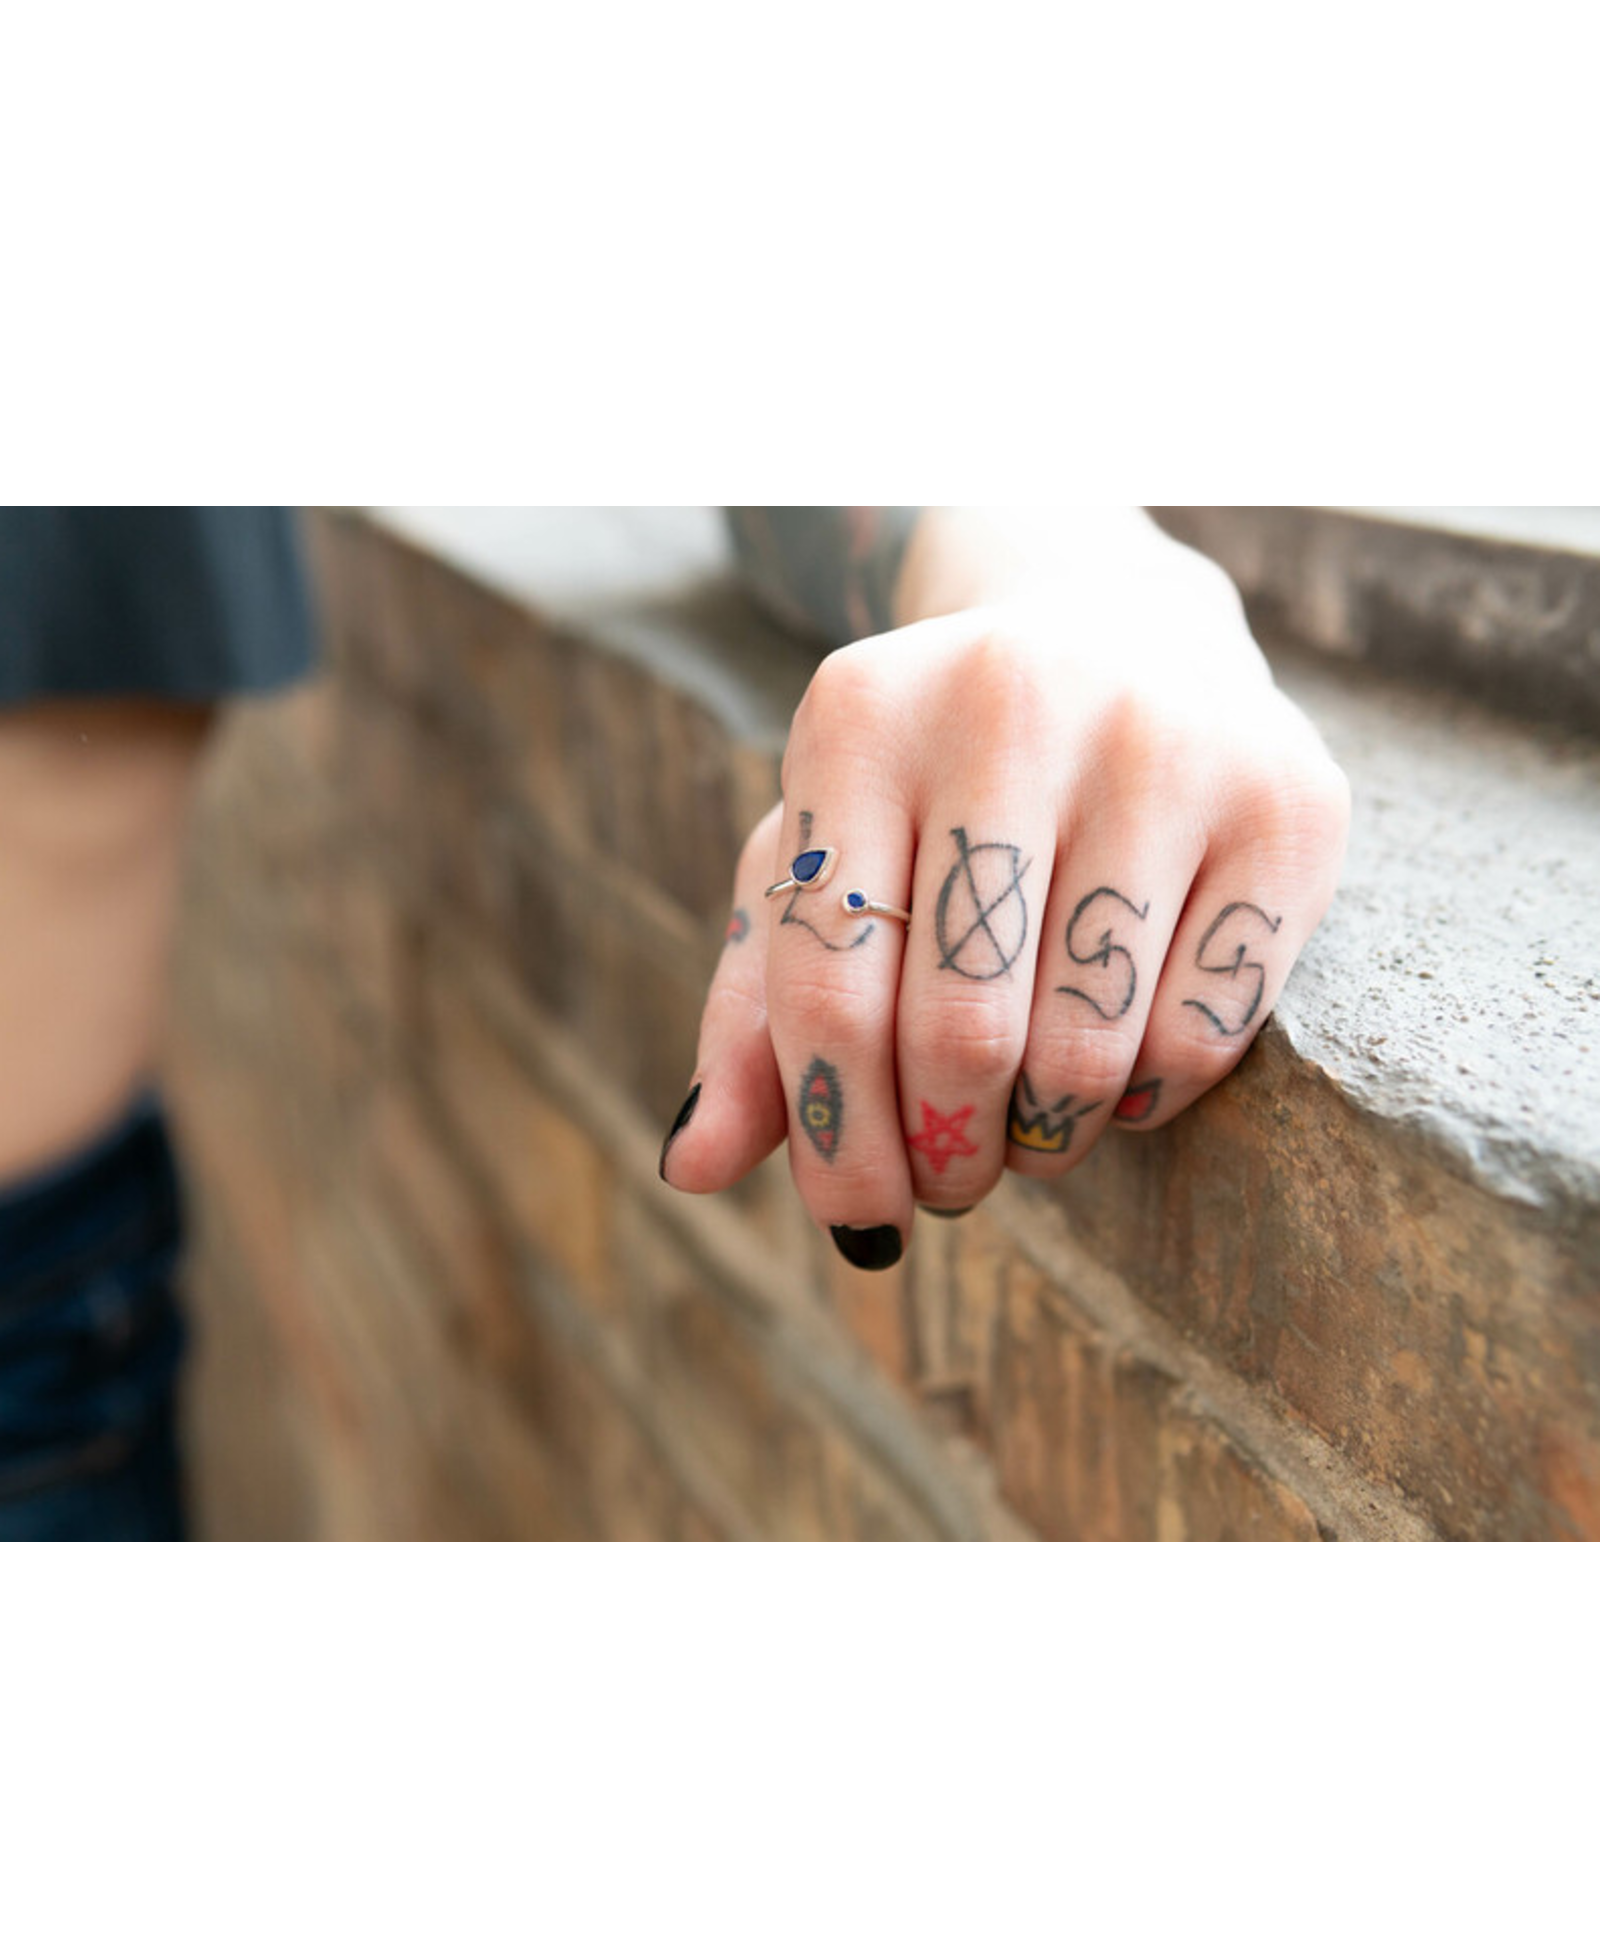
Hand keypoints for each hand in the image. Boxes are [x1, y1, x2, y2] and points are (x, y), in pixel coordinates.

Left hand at [661, 510, 1349, 1270]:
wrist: (1124, 637)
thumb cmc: (940, 787)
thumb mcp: (825, 859)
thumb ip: (753, 1009)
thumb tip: (689, 1165)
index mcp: (860, 717)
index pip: (827, 987)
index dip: (839, 1140)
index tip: (861, 1218)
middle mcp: (1010, 705)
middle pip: (961, 1032)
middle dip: (947, 1153)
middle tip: (951, 1180)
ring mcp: (1164, 746)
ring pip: (1087, 1050)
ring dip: (1045, 1137)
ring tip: (1026, 1122)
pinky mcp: (1286, 804)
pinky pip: (1201, 1036)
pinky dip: (1146, 1099)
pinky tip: (1116, 1066)